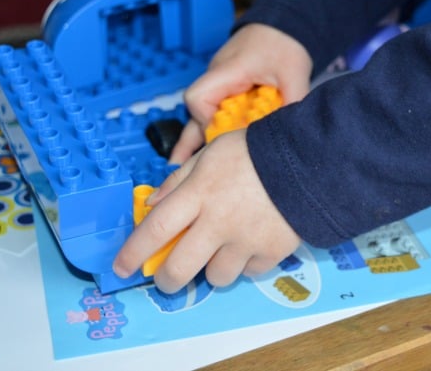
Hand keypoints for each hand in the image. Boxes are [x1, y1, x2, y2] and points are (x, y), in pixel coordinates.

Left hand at [113, 129, 301, 292]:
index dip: (133, 253)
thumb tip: (153, 204)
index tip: (120, 268)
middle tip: (166, 277)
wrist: (309, 160)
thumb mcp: (211, 153)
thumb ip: (180, 180)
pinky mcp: (272, 253)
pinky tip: (249, 245)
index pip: (155, 229)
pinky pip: (249, 272)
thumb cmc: (255, 151)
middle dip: (166, 279)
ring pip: (216, 278)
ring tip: (221, 251)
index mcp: (199, 193)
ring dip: (212, 269)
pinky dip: (245, 264)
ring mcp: (246, 241)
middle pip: (180, 269)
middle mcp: (218, 222)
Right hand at [169, 23, 311, 162]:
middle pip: (193, 111)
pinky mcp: (225, 89)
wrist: (285, 26)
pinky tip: (201, 153)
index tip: (226, 136)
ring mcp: (218, 83)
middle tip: (178, 169)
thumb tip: (290, 135)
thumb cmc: (284, 45)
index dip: (207, 121)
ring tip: (178, 169)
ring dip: (193, 139)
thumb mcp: (295, 76)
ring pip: (198, 114)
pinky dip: (207, 131)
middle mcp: (216, 77)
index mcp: (228, 70)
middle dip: (190, 140)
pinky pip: (210, 112)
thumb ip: (292, 104)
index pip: (198, 97)